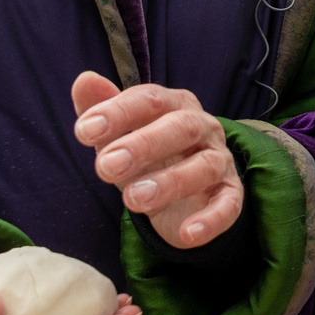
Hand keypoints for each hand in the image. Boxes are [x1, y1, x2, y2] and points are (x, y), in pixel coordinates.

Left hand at [72, 70, 243, 247]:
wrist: (180, 193)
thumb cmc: (146, 156)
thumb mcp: (118, 135)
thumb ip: (101, 109)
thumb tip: (84, 80)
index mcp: (174, 105)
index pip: (150, 99)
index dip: (118, 112)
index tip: (84, 131)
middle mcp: (202, 127)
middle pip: (181, 127)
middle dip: (143, 144)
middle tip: (105, 166)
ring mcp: (219, 160)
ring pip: (204, 166)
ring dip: (170, 182)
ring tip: (132, 200)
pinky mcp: (230, 194)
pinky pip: (228, 205)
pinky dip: (211, 220)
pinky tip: (187, 234)